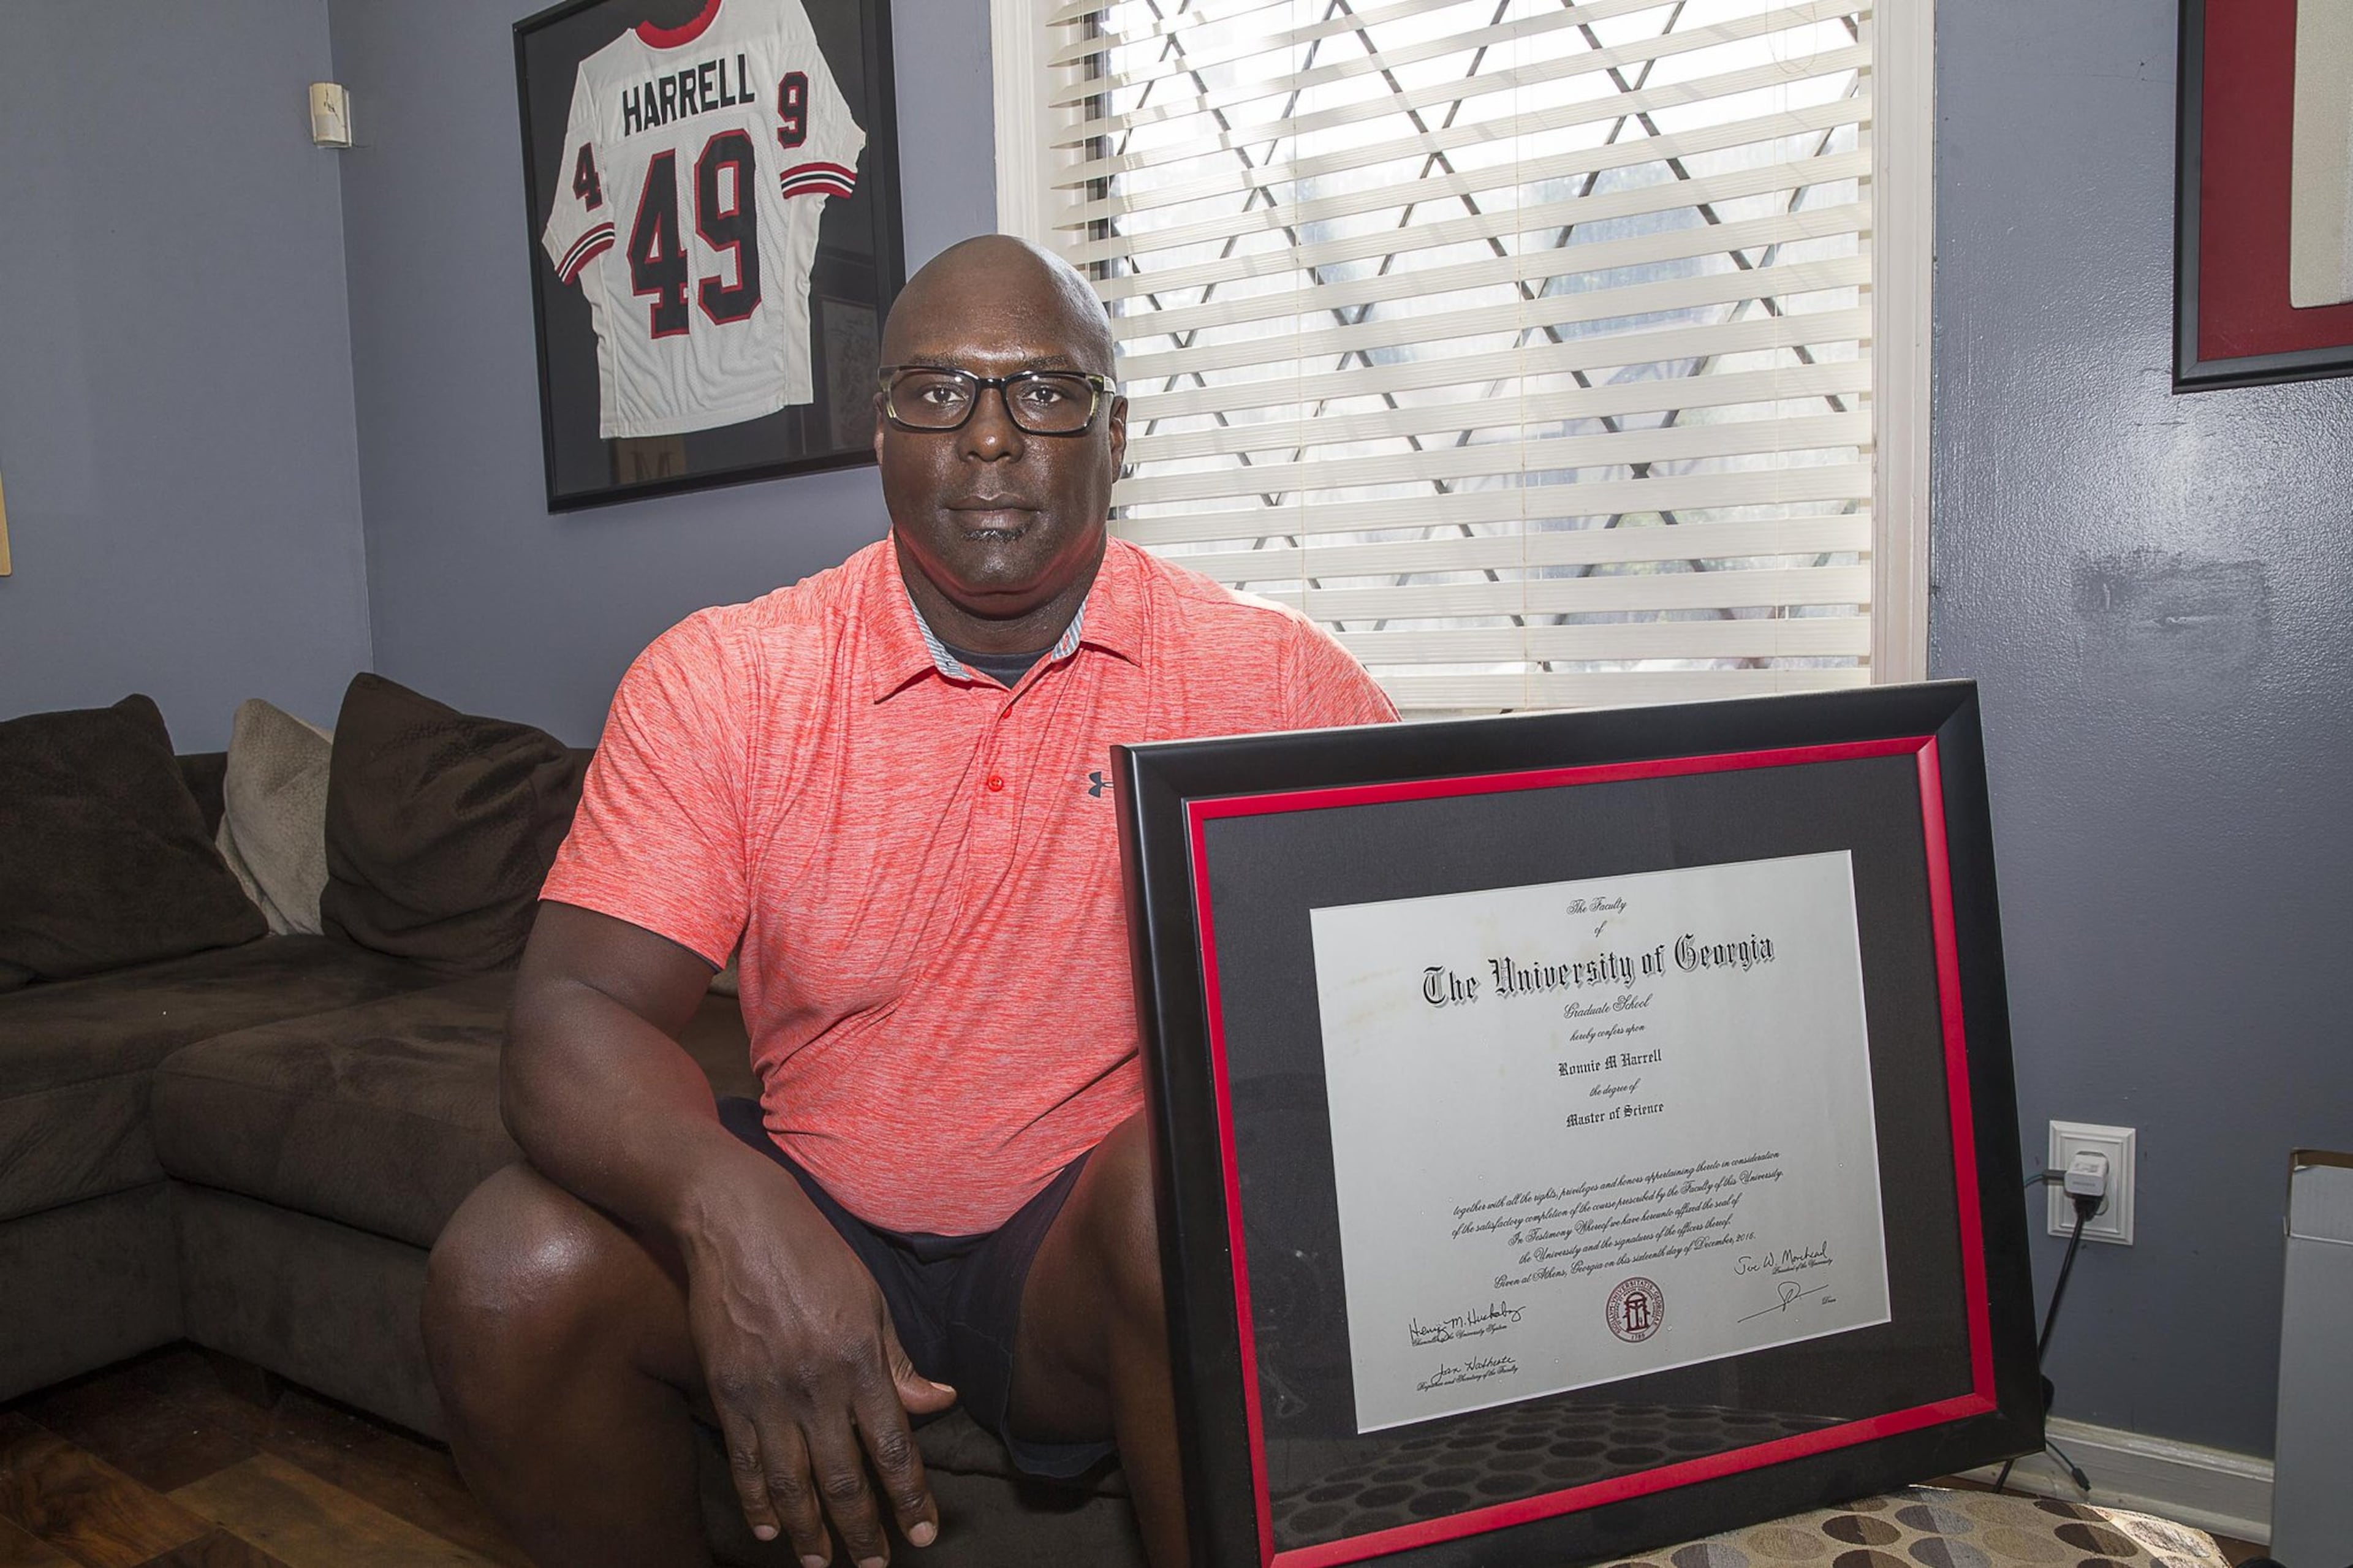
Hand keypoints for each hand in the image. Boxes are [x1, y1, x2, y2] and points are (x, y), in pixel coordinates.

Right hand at [680, 1157, 955, 1565]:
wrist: (738, 1222)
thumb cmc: (814, 1254)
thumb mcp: (870, 1300)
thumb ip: (898, 1363)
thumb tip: (939, 1404)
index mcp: (860, 1361)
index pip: (892, 1446)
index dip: (910, 1496)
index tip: (922, 1534)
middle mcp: (816, 1386)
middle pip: (843, 1478)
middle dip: (862, 1530)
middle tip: (877, 1564)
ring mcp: (767, 1393)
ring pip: (791, 1483)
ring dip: (810, 1531)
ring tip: (822, 1563)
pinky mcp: (727, 1391)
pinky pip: (744, 1461)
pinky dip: (756, 1501)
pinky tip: (768, 1530)